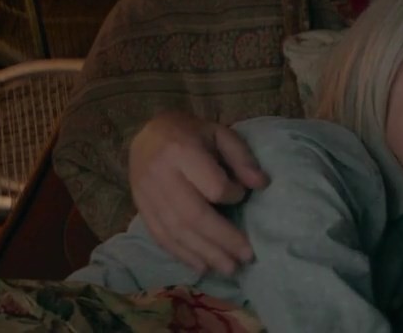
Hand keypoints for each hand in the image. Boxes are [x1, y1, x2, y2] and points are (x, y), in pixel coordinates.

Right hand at [129, 110, 269, 274]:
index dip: (232, 194)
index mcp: (181, 151)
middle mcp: (160, 175)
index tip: (243, 195)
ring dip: (204, 253)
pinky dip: (182, 254)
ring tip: (229, 269)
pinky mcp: (141, 209)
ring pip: (176, 231)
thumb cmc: (192, 134)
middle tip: (246, 257)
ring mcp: (146, 195)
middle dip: (222, 240)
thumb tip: (262, 184)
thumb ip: (241, 158)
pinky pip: (161, 236)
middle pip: (193, 215)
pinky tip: (202, 266)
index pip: (211, 185)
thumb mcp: (221, 134)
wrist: (147, 134)